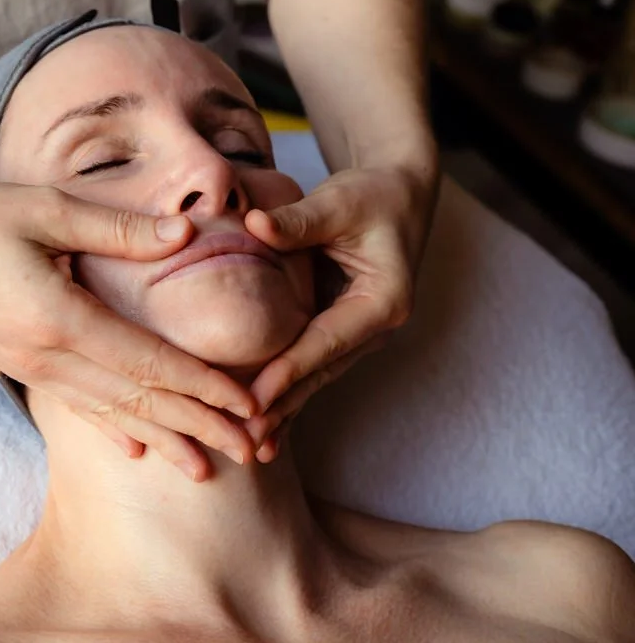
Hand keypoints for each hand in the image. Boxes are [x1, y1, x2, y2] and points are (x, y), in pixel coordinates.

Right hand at [0, 179, 258, 479]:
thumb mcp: (43, 209)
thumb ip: (117, 229)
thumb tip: (185, 234)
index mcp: (59, 319)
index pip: (148, 363)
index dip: (203, 387)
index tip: (249, 407)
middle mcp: (48, 357)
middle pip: (138, 400)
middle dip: (199, 426)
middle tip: (254, 450)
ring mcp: (32, 368)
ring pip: (112, 414)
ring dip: (164, 438)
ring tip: (206, 468)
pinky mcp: (20, 366)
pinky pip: (78, 407)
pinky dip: (114, 429)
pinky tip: (137, 449)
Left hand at [242, 160, 438, 455]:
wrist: (399, 196)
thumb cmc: (373, 195)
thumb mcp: (340, 201)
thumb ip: (299, 219)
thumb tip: (255, 225)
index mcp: (383, 302)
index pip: (327, 342)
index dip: (289, 371)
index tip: (255, 398)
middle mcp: (377, 328)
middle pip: (322, 372)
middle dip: (283, 407)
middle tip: (243, 440)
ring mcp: (362, 334)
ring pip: (318, 377)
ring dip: (285, 410)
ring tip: (249, 446)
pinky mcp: (345, 331)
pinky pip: (314, 366)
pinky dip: (290, 392)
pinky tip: (267, 425)